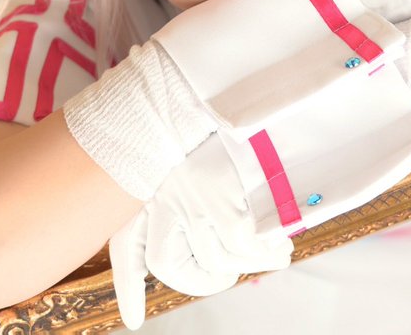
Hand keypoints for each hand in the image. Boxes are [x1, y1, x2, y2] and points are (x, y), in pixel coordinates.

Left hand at [109, 136, 292, 329]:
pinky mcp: (220, 202)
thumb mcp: (198, 164)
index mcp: (150, 186)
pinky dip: (267, 255)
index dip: (129, 287)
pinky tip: (282, 246)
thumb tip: (207, 256)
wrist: (241, 98)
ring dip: (247, 263)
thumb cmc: (228, 132)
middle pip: (169, 267)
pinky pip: (243, 251)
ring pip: (213, 263)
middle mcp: (161, 196)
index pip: (128, 245)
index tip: (135, 319)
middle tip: (231, 271)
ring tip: (272, 249)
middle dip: (204, 280)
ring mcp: (189, 200)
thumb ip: (189, 205)